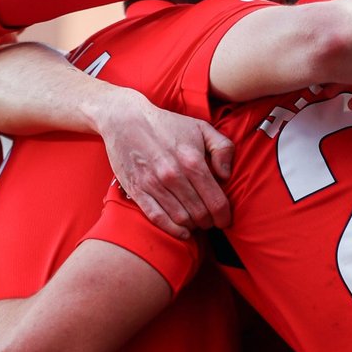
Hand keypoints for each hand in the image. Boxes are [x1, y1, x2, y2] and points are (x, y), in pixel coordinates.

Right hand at [98, 92, 234, 238]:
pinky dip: (173, 230)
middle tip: (210, 221)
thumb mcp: (202, 127)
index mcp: (192, 161)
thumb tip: (226, 176)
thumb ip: (223, 148)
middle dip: (209, 222)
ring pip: (181, 219)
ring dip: (193, 226)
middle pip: (200, 214)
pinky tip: (182, 232)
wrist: (125, 119)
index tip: (225, 220)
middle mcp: (174, 175)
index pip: (216, 201)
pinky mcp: (137, 191)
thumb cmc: (167, 125)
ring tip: (196, 223)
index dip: (224, 216)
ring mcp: (153, 184)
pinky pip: (157, 218)